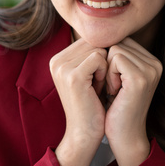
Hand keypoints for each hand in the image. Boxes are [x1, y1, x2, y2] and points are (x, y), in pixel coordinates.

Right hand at [49, 38, 108, 161]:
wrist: (85, 133)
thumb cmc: (92, 105)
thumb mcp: (89, 75)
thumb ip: (91, 54)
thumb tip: (109, 32)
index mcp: (57, 59)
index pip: (89, 40)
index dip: (100, 58)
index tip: (96, 79)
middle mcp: (56, 60)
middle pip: (93, 42)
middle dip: (103, 62)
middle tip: (98, 85)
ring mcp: (62, 67)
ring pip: (98, 48)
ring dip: (105, 68)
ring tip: (97, 87)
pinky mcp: (72, 76)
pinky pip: (99, 58)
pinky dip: (105, 72)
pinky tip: (99, 88)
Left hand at [102, 37, 162, 165]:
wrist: (123, 136)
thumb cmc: (115, 108)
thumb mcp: (117, 78)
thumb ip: (115, 57)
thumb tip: (97, 35)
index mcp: (151, 62)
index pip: (122, 41)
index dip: (108, 59)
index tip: (110, 81)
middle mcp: (155, 63)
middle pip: (119, 42)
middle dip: (106, 63)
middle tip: (110, 86)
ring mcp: (150, 70)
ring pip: (115, 48)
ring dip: (106, 70)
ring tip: (113, 90)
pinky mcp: (141, 77)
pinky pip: (115, 57)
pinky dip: (108, 74)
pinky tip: (113, 91)